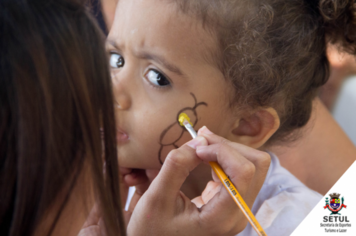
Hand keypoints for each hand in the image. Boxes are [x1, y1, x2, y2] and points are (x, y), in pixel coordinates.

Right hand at [127, 126, 270, 235]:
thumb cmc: (152, 228)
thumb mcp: (157, 197)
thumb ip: (177, 166)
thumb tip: (199, 140)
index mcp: (223, 217)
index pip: (243, 171)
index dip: (222, 150)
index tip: (197, 147)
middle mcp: (238, 213)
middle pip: (256, 165)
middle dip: (228, 146)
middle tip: (200, 139)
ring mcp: (238, 208)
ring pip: (252, 165)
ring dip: (228, 150)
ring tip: (202, 146)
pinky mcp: (231, 202)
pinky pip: (240, 172)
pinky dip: (224, 158)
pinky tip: (205, 157)